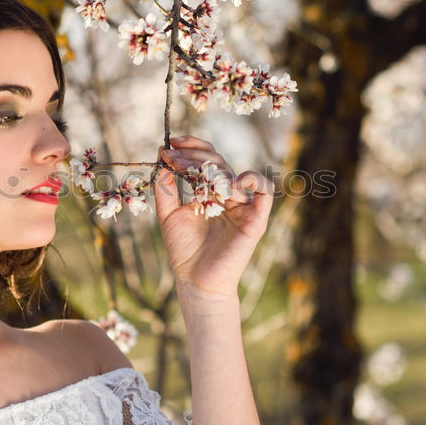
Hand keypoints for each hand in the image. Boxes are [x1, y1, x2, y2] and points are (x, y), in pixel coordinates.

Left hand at [153, 135, 274, 299]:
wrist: (195, 281)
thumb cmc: (184, 250)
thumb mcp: (167, 214)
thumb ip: (166, 187)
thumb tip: (161, 156)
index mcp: (210, 192)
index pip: (206, 160)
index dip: (190, 147)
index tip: (169, 143)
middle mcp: (227, 195)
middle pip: (217, 162)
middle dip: (192, 155)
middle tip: (171, 156)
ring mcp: (242, 206)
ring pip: (232, 173)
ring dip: (208, 166)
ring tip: (185, 169)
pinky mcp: (255, 220)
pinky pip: (264, 191)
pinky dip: (252, 180)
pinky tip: (229, 183)